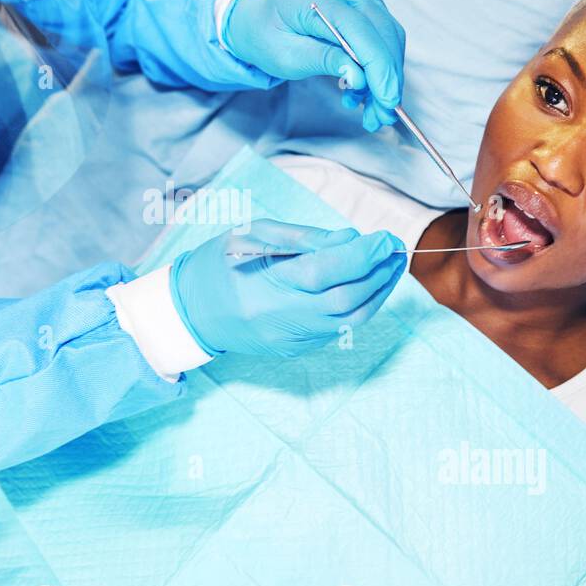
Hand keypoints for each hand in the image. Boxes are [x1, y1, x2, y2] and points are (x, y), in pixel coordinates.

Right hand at [170, 219, 405, 357]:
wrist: (190, 312)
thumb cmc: (219, 265)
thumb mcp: (254, 235)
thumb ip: (305, 238)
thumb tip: (350, 240)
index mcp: (265, 287)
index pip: (327, 272)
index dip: (363, 255)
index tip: (383, 237)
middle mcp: (280, 319)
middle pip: (346, 301)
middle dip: (379, 274)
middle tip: (395, 250)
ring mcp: (290, 339)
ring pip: (350, 320)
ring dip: (377, 292)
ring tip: (391, 266)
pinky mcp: (295, 349)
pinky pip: (338, 329)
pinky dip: (359, 306)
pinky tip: (368, 286)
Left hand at [223, 0, 406, 131]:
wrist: (258, 15)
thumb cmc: (266, 35)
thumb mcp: (284, 56)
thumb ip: (321, 60)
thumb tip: (359, 76)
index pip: (357, 27)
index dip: (378, 64)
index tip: (388, 99)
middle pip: (380, 28)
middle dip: (388, 76)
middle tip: (382, 115)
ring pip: (389, 32)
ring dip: (387, 74)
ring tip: (371, 108)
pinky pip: (383, 32)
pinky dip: (381, 63)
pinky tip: (364, 87)